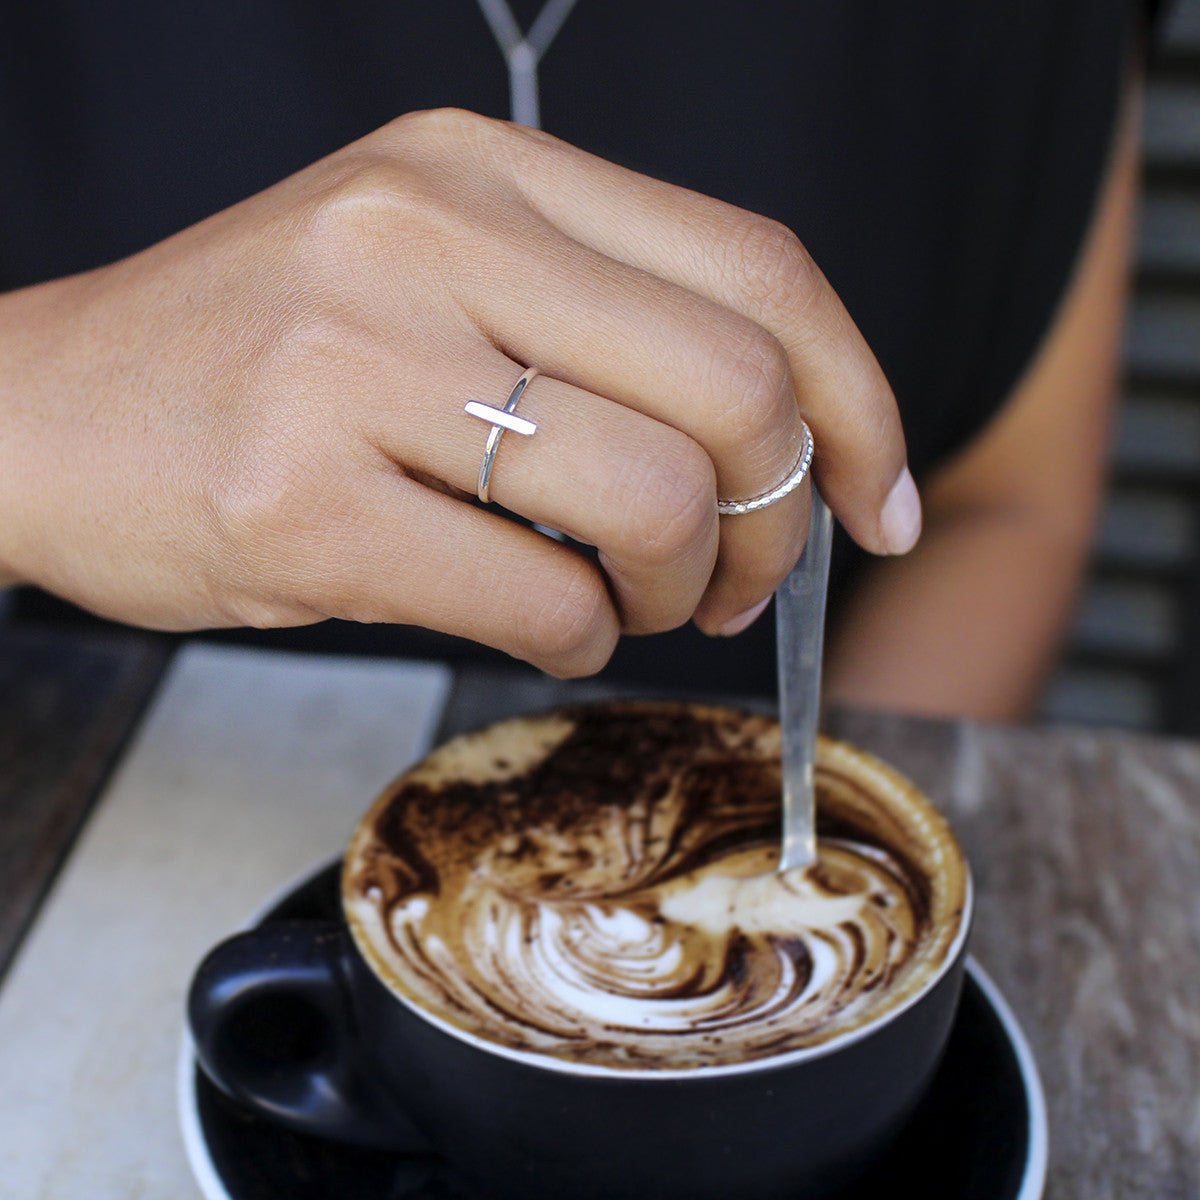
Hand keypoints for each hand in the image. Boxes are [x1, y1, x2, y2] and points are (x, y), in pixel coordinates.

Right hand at [0, 108, 917, 675]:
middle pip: (739, 392)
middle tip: (736, 579)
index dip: (860, 400)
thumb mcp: (428, 274)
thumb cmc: (257, 361)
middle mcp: (428, 235)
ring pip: (655, 502)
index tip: (879, 499)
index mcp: (483, 171)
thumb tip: (774, 447)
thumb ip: (595, 324)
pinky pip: (542, 600)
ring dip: (676, 591)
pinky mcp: (303, 504)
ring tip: (627, 603)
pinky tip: (546, 627)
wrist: (41, 413)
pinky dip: (580, 639)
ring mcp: (357, 364)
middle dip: (775, 523)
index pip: (759, 269)